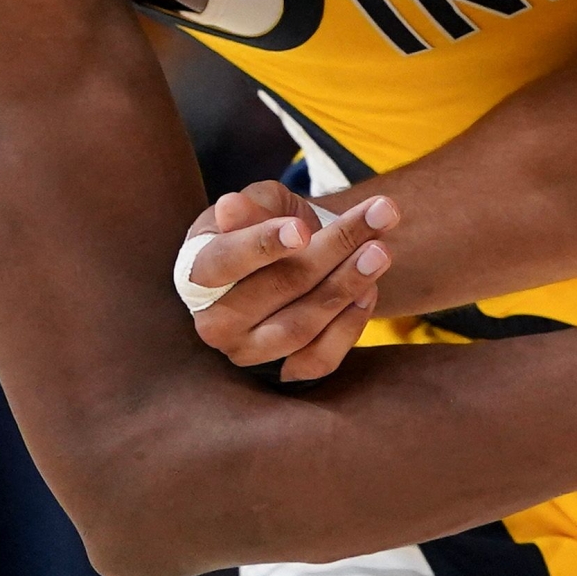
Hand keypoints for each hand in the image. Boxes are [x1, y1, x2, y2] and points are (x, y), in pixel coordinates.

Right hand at [180, 184, 398, 380]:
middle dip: (333, 249)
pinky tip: (370, 288)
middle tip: (379, 216)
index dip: (262, 245)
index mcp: (196, 273)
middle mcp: (214, 322)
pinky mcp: (281, 372)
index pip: (223, 262)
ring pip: (301, 326)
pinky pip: (319, 359)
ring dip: (347, 285)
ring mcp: (247, 352)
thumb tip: (231, 208)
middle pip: (277, 288)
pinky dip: (350, 325)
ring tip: (381, 251)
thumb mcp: (258, 204)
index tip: (303, 230)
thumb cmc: (264, 224)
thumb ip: (250, 207)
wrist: (284, 261)